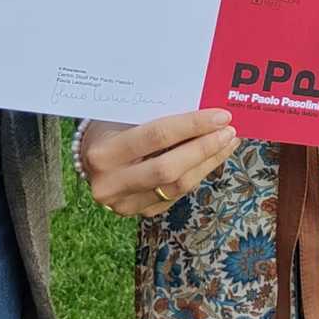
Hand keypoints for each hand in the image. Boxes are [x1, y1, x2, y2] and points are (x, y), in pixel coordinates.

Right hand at [77, 109, 239, 217]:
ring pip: (177, 187)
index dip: (191, 126)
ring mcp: (124, 203)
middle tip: (229, 131)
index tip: (220, 115)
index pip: (155, 137)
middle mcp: (110, 184)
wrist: (89, 156)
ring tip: (228, 142)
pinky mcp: (140, 212)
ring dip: (208, 163)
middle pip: (169, 169)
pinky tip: (213, 156)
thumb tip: (205, 106)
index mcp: (103, 153)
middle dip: (204, 148)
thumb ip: (156, 115)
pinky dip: (198, 173)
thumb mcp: (124, 115)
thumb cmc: (110, 126)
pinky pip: (177, 194)